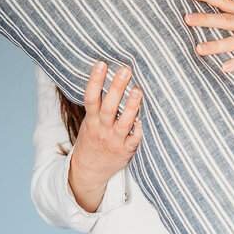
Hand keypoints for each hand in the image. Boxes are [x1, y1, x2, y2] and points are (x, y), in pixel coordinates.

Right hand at [68, 62, 142, 211]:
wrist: (89, 170)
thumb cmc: (93, 139)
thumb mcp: (89, 121)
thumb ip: (98, 104)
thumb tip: (109, 76)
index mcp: (91, 120)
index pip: (91, 97)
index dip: (95, 80)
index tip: (101, 63)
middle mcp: (102, 129)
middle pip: (109, 107)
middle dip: (116, 88)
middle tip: (126, 70)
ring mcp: (114, 140)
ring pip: (123, 122)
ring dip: (131, 106)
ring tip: (138, 89)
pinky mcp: (125, 151)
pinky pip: (133, 141)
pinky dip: (138, 131)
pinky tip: (144, 120)